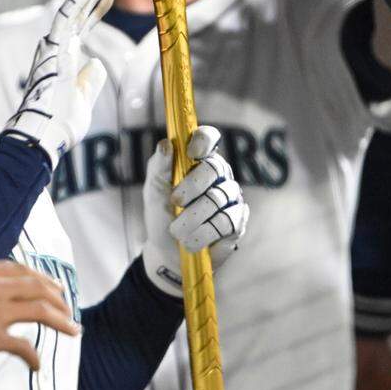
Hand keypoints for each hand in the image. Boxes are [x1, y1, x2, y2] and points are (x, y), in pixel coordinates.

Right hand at [0, 260, 79, 369]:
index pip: (23, 271)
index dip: (42, 279)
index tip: (52, 285)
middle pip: (39, 288)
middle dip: (59, 298)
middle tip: (67, 307)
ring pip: (41, 311)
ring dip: (61, 321)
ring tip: (71, 329)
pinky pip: (22, 346)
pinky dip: (33, 356)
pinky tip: (37, 363)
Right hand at [3, 0, 113, 164]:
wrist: (43, 136)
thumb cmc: (59, 123)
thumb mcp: (83, 100)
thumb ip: (90, 81)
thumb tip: (97, 64)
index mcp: (63, 60)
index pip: (81, 27)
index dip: (95, 10)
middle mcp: (55, 48)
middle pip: (76, 12)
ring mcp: (53, 46)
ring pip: (72, 8)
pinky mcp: (54, 47)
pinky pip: (68, 15)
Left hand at [141, 126, 249, 297]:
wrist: (166, 251)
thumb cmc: (161, 214)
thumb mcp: (154, 190)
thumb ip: (159, 166)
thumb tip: (166, 144)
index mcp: (198, 161)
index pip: (208, 138)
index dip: (203, 141)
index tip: (190, 153)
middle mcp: (219, 175)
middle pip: (215, 168)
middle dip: (191, 186)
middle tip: (175, 202)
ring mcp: (231, 198)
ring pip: (218, 198)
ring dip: (192, 218)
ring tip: (177, 230)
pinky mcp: (237, 221)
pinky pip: (227, 221)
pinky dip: (204, 233)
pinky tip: (192, 241)